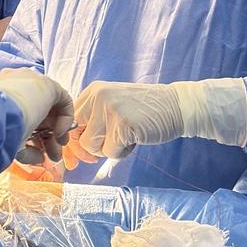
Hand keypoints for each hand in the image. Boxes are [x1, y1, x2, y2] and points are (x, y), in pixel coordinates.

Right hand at [0, 68, 74, 164]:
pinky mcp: (48, 83)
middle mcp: (16, 86)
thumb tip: (39, 158)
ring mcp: (32, 83)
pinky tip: (58, 133)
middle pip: (39, 113)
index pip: (24, 114)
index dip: (34, 136)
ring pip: (51, 109)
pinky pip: (62, 100)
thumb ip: (25, 151)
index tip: (39, 152)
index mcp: (1, 96)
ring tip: (58, 149)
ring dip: (57, 131)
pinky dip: (65, 118)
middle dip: (48, 138)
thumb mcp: (10, 143)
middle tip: (53, 155)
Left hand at [67, 80, 185, 164]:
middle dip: (89, 149)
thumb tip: (72, 150)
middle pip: (77, 136)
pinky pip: (110, 152)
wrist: (176, 106)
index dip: (74, 141)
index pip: (70, 121)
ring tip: (126, 138)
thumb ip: (94, 120)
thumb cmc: (145, 111)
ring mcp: (110, 110)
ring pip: (92, 146)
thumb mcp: (114, 105)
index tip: (80, 154)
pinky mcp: (123, 125)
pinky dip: (122, 153)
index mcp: (93, 91)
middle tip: (108, 148)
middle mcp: (98, 97)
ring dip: (108, 150)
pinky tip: (135, 140)